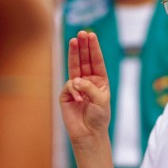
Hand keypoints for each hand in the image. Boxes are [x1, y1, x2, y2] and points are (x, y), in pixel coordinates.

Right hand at [60, 31, 110, 145]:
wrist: (88, 134)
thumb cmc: (99, 117)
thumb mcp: (101, 100)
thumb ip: (89, 87)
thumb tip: (74, 80)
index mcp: (100, 80)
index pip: (96, 60)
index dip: (93, 48)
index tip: (91, 35)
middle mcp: (88, 81)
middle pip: (85, 60)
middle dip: (83, 46)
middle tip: (81, 33)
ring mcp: (76, 86)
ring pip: (74, 66)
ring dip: (74, 53)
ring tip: (73, 40)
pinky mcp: (66, 94)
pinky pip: (68, 86)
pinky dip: (73, 90)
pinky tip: (79, 99)